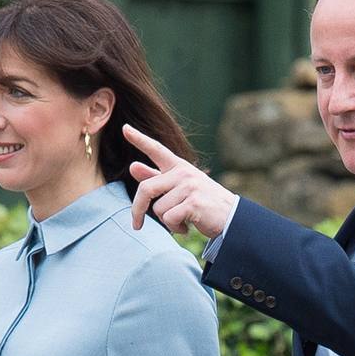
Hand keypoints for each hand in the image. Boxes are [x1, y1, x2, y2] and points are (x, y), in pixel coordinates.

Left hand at [124, 123, 237, 237]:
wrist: (230, 217)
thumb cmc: (202, 202)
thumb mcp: (179, 187)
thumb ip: (155, 177)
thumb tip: (133, 166)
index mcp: (179, 167)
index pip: (156, 150)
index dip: (139, 139)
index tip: (125, 128)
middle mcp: (183, 173)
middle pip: (146, 189)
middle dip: (137, 210)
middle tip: (136, 224)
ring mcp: (189, 186)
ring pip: (158, 209)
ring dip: (166, 221)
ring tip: (182, 219)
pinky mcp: (194, 202)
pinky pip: (169, 218)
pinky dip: (175, 227)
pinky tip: (187, 226)